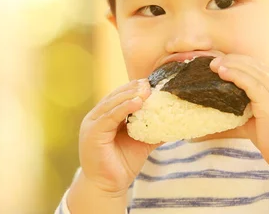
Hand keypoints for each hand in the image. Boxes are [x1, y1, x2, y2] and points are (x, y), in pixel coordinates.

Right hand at [77, 79, 161, 195]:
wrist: (109, 186)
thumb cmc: (123, 163)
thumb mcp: (142, 141)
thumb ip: (154, 129)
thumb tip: (176, 121)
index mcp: (106, 116)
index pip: (119, 96)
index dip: (134, 88)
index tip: (151, 82)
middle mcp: (96, 117)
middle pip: (115, 97)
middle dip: (133, 89)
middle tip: (150, 83)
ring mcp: (92, 125)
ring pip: (112, 104)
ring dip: (130, 96)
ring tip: (146, 91)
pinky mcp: (91, 134)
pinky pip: (109, 117)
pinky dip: (123, 108)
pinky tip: (137, 103)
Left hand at [210, 54, 268, 189]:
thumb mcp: (259, 120)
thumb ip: (243, 110)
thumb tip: (218, 109)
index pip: (260, 67)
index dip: (241, 61)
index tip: (223, 61)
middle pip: (256, 65)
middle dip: (234, 60)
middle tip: (213, 60)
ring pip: (253, 71)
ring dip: (231, 65)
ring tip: (214, 64)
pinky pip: (251, 84)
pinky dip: (235, 76)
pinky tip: (223, 73)